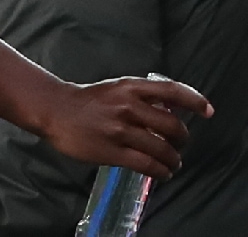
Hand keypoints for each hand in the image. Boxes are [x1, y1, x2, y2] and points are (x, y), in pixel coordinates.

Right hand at [39, 76, 212, 179]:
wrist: (54, 110)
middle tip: (180, 145)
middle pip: (172, 127)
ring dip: (174, 160)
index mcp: (130, 88)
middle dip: (182, 140)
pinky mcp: (112, 151)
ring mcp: (120, 130)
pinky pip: (147, 166)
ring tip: (172, 163)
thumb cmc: (87, 101)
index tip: (206, 111)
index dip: (194, 101)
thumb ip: (141, 97)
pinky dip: (161, 172)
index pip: (172, 91)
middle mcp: (127, 107)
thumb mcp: (116, 88)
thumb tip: (171, 111)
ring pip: (162, 149)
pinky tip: (161, 173)